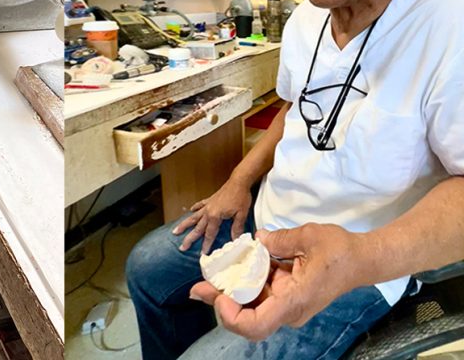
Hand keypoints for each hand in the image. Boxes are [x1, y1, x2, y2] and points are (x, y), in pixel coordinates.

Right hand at [172, 177, 251, 252]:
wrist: (239, 181)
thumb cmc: (240, 197)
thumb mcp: (241, 214)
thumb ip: (236, 228)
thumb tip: (235, 240)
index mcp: (215, 216)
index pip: (209, 234)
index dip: (206, 244)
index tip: (202, 254)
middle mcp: (208, 211)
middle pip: (197, 228)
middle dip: (189, 238)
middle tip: (182, 247)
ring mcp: (207, 205)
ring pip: (193, 217)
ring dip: (184, 224)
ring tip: (175, 231)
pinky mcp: (210, 200)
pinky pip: (199, 205)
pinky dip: (194, 208)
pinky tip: (190, 210)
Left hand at [189, 223, 364, 340]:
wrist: (362, 259)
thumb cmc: (340, 250)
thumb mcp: (309, 237)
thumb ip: (280, 240)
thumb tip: (258, 240)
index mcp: (293, 301)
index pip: (255, 325)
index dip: (231, 315)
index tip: (220, 293)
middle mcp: (286, 308)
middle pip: (246, 317)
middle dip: (220, 301)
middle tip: (198, 285)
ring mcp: (285, 303)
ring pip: (249, 304)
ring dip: (228, 291)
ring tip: (208, 274)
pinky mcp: (285, 294)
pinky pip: (259, 292)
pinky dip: (243, 281)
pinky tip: (232, 265)